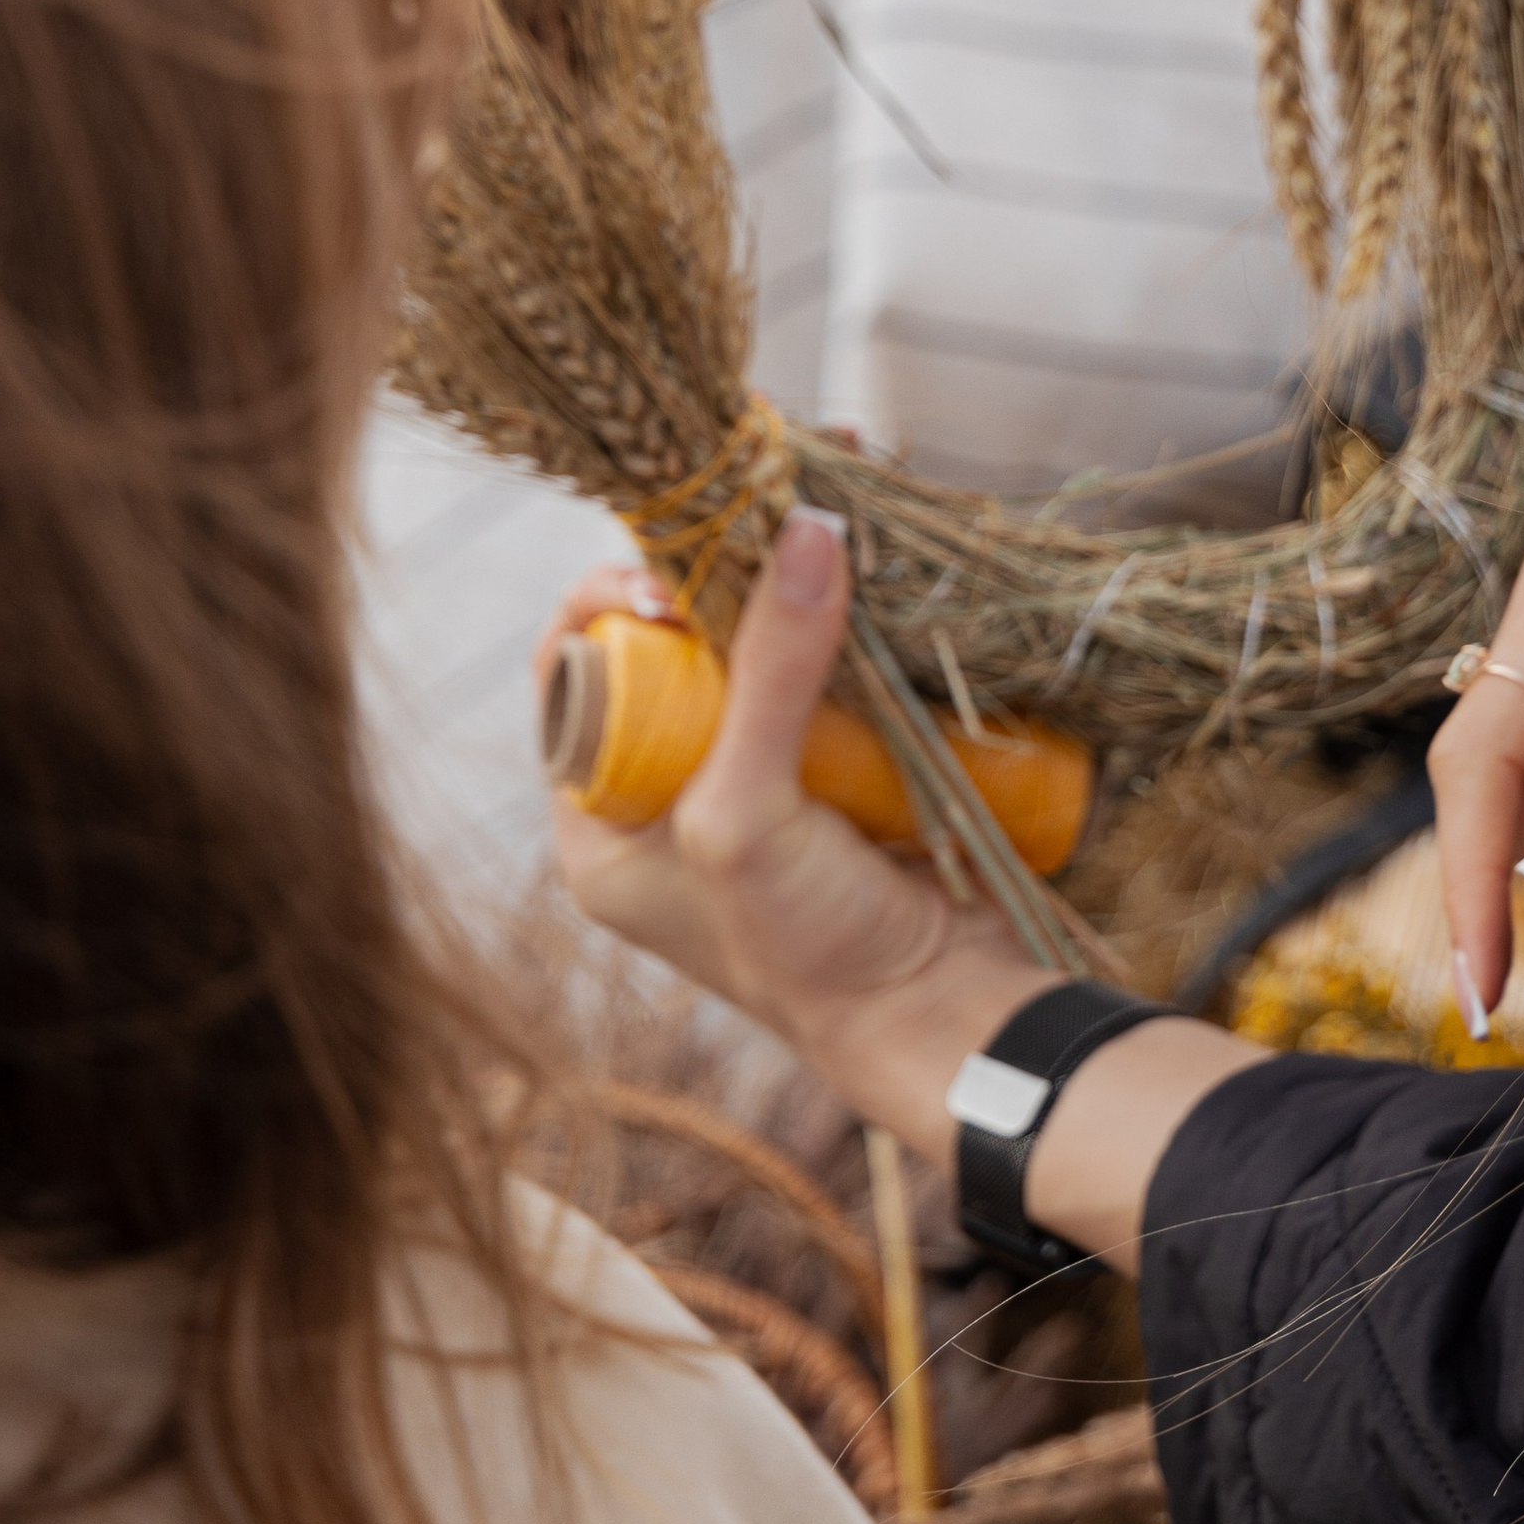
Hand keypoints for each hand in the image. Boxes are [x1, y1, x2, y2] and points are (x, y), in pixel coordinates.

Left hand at [541, 510, 1042, 1147]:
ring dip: (790, 583)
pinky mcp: (844, 768)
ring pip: (760, 649)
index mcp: (606, 824)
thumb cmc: (809, 947)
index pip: (576, 680)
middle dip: (716, 577)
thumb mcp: (749, 812)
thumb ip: (769, 675)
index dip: (612, 609)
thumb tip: (806, 524)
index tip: (675, 572)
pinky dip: (851, 619)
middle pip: (673, 651)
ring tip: (825, 507)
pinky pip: (833, 670)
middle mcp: (673, 798)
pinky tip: (870, 561)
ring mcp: (764, 779)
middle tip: (763, 517)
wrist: (946, 1016)